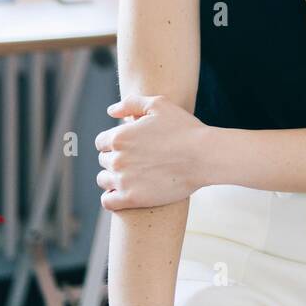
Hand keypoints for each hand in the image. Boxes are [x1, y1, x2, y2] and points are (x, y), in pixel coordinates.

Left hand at [95, 95, 211, 209]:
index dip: (114, 142)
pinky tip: (125, 192)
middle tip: (136, 160)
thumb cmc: (184, 129)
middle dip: (116, 158)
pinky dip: (112, 197)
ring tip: (132, 176)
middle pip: (104, 160)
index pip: (101, 142)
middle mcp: (117, 158)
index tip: (129, 146)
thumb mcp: (159, 105)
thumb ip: (131, 103)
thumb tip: (111, 111)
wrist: (204, 157)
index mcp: (120, 136)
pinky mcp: (132, 199)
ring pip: (103, 180)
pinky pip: (107, 201)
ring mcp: (123, 180)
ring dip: (113, 178)